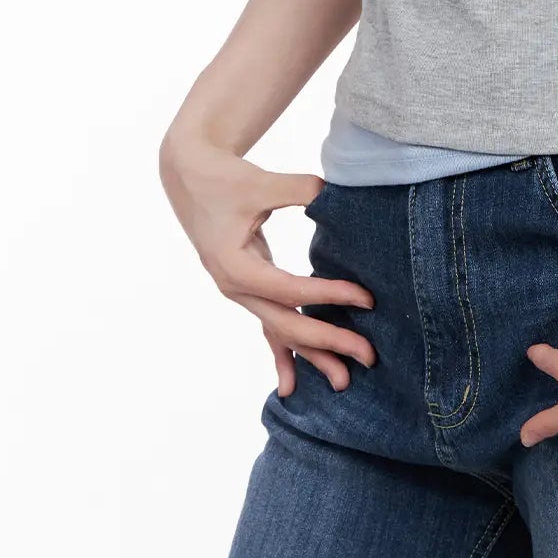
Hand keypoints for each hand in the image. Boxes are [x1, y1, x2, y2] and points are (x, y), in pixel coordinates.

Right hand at [159, 135, 376, 395]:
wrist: (189, 174)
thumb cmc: (223, 177)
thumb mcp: (261, 182)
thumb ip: (301, 190)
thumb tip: (336, 196)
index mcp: (235, 267)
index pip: (291, 290)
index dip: (329, 295)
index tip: (367, 299)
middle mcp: (235, 288)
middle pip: (287, 325)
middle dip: (328, 342)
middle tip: (368, 356)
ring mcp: (239, 292)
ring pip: (279, 331)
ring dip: (311, 355)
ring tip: (343, 381)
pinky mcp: (247, 287)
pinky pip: (268, 325)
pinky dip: (283, 352)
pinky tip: (291, 384)